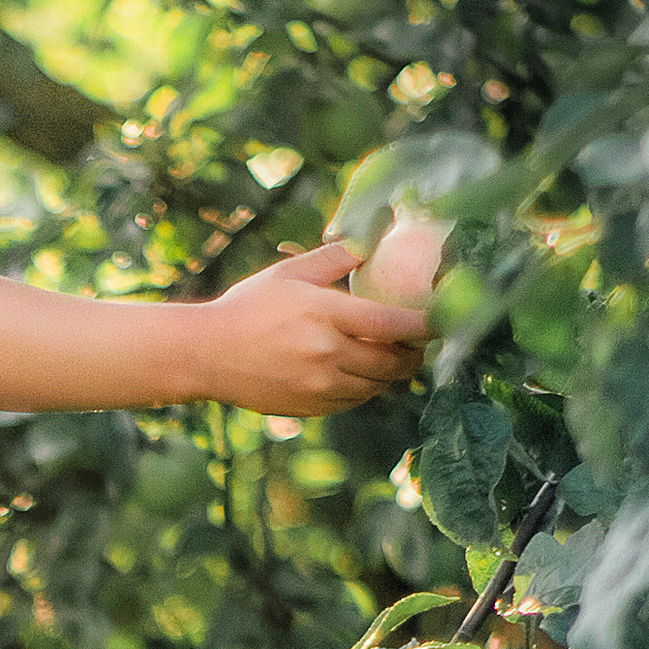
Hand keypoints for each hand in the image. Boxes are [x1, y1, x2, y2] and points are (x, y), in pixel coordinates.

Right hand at [183, 240, 427, 414]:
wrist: (206, 354)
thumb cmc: (247, 307)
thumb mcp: (290, 273)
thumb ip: (335, 257)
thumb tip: (372, 241)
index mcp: (327, 315)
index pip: (395, 323)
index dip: (426, 325)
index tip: (442, 320)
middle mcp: (328, 354)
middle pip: (393, 362)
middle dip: (413, 354)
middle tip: (418, 343)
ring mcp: (319, 386)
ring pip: (377, 386)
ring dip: (390, 373)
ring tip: (390, 357)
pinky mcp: (310, 408)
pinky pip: (354, 401)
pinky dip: (365, 389)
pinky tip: (359, 373)